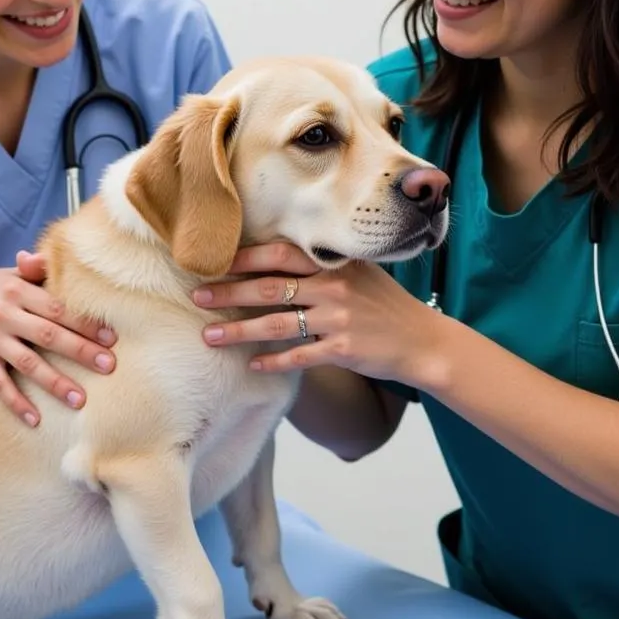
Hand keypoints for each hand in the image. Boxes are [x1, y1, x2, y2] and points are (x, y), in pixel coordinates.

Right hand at [0, 249, 116, 425]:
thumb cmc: (2, 288)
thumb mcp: (18, 274)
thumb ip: (41, 269)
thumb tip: (64, 253)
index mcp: (18, 290)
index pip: (59, 309)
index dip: (86, 324)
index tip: (112, 338)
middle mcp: (3, 313)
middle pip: (48, 335)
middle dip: (80, 352)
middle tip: (109, 366)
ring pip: (27, 364)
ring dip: (55, 383)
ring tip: (80, 400)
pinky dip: (16, 403)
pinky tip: (35, 419)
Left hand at [193, 243, 443, 384]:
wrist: (421, 340)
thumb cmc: (382, 303)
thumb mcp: (356, 272)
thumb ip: (318, 264)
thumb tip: (269, 257)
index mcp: (332, 263)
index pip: (278, 255)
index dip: (243, 259)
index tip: (213, 263)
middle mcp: (332, 287)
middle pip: (269, 288)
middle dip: (228, 293)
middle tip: (196, 296)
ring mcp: (338, 319)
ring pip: (277, 324)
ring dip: (239, 331)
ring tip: (209, 336)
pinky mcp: (343, 350)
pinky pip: (299, 356)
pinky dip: (274, 361)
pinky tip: (252, 364)